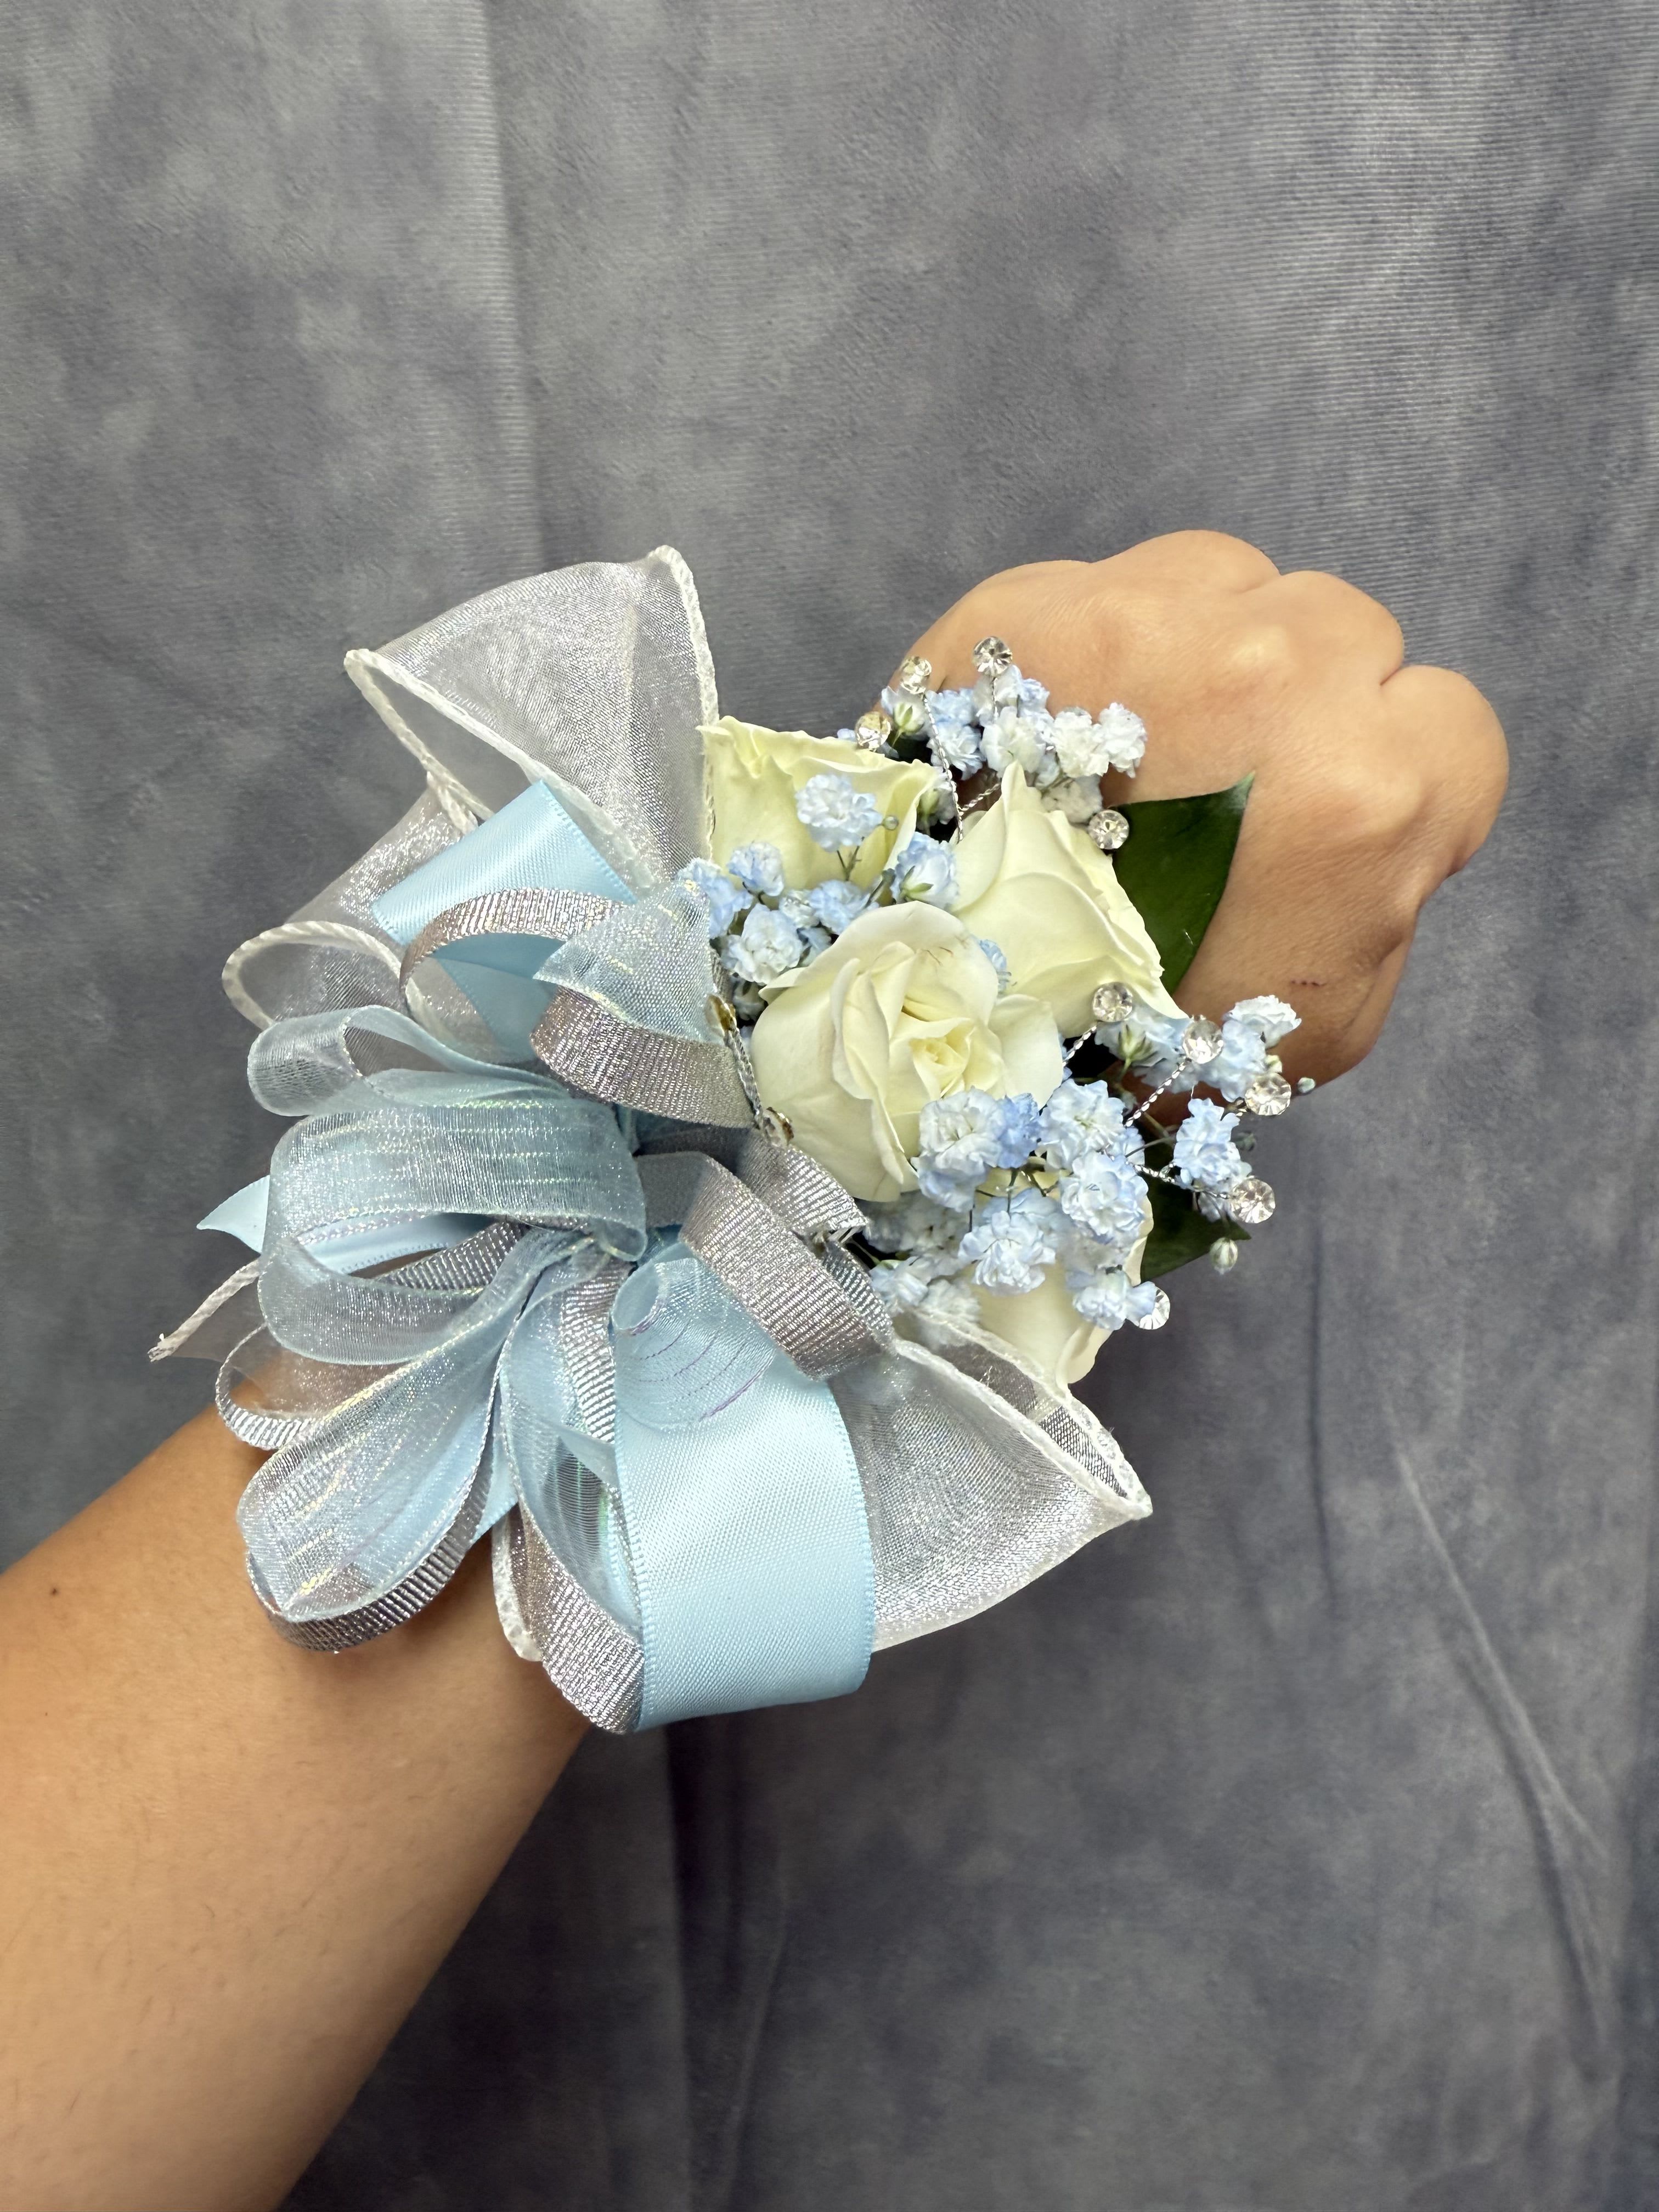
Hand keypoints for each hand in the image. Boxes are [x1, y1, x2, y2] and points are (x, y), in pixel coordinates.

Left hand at [905, 532, 1507, 1082]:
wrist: (936, 1029)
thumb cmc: (1138, 1047)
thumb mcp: (1321, 1019)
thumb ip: (1381, 901)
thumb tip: (1375, 836)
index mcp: (1365, 782)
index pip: (1449, 722)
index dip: (1397, 773)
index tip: (1332, 819)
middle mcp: (1269, 667)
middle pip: (1340, 633)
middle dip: (1299, 705)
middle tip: (1223, 795)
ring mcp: (1143, 619)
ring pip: (1230, 584)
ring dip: (1203, 654)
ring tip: (1136, 760)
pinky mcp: (1025, 610)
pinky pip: (1109, 583)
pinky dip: (1098, 648)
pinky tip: (1064, 737)